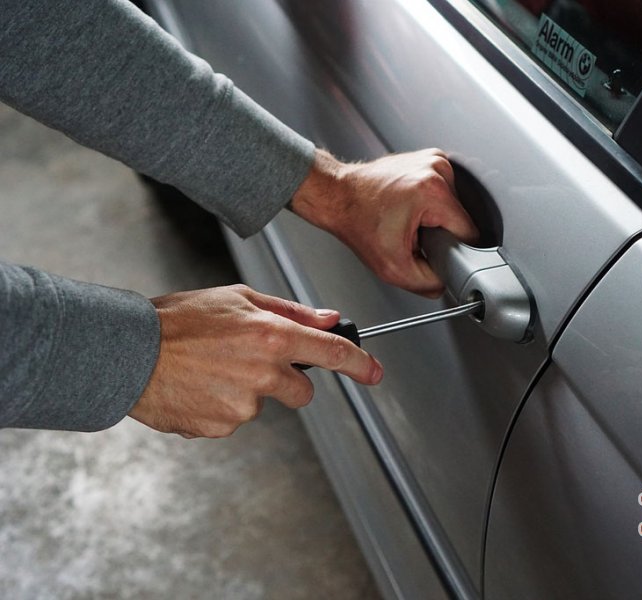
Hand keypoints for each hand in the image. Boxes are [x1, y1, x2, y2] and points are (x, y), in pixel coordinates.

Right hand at [129, 284, 382, 437]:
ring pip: (263, 404)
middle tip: (249, 362)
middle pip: (302, 392)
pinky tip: (198, 387)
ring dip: (246, 391)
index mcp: (271, 336)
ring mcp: (243, 405)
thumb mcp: (237, 298)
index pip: (332, 354)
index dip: (360, 365)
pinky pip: (233, 420)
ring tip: (210, 370)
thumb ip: (290, 311)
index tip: (374, 372)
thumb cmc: (178, 320)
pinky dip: (220, 407)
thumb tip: (329, 319)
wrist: (127, 353)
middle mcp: (263, 373)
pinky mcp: (221, 427)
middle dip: (286, 381)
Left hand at [290, 148, 478, 297]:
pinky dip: (431, 204)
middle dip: (441, 233)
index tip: (432, 250)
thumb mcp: (393, 268)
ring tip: (409, 219)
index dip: (453, 249)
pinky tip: (410, 208)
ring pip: (454, 206)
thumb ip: (428, 283)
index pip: (469, 232)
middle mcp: (437, 169)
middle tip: (413, 235)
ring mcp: (434, 160)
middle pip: (460, 219)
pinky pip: (444, 193)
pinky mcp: (429, 159)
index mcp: (433, 191)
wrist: (338, 196)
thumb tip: (447, 283)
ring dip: (436, 218)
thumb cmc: (357, 222)